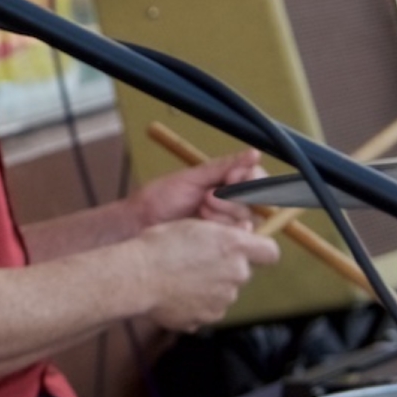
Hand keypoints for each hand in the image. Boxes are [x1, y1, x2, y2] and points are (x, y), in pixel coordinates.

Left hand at [130, 150, 263, 232]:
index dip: (250, 179)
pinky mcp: (221, 243)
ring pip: (248, 219)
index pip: (257, 180)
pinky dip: (222, 228)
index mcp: (227, 185)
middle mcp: (231, 205)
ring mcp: (227, 225)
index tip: (231, 178)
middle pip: (257, 201)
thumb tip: (254, 154)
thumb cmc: (160, 198)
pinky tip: (204, 223)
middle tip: (207, 196)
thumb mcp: (193, 177)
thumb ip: (225, 167)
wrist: (139, 222)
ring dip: (224, 213)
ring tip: (200, 209)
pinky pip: (238, 238)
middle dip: (232, 198)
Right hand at [132, 220, 279, 332]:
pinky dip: (195, 303)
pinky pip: (206, 308)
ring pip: (223, 291)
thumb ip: (223, 234)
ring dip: (209, 286)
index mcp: (234, 247)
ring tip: (179, 277)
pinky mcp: (207, 318)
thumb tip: (241, 236)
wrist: (137, 277)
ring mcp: (223, 300)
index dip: (260, 250)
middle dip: (225, 268)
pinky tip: (174, 292)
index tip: (248, 249)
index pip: (270, 252)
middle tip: (197, 260)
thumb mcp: (192, 225)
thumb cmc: (159, 245)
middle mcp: (236, 275)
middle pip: (242, 272)